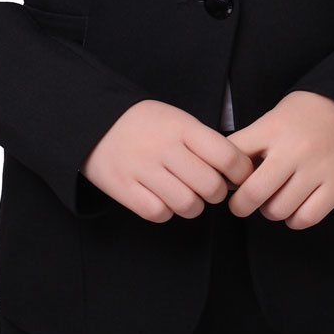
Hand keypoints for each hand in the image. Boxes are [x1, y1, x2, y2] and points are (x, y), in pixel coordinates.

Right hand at [79, 99, 254, 222]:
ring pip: (188, 205)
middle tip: (209, 188)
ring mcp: (142, 168)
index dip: (240, 172)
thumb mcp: (177, 119)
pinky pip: (159, 213)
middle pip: (211, 186)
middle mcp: (164, 147)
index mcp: (182, 127)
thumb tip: (237, 171)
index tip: (236, 176)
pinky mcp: (123, 188)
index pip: (227, 156)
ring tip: (186, 195)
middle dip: (216, 193)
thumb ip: (205, 142)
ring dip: (193, 206)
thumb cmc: (146, 124)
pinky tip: (161, 198)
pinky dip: (165, 211)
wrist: (94, 121)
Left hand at [224, 90, 333, 228]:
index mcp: (273, 128)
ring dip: (269, 211)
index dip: (223, 174)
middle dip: (240, 205)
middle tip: (241, 204)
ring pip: (278, 210)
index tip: (226, 180)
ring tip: (272, 201)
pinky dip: (294, 220)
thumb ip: (253, 142)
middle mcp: (294, 149)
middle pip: (252, 193)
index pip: (233, 157)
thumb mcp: (276, 115)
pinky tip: (293, 208)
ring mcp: (317, 169)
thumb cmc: (308, 113)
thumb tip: (228, 175)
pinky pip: (306, 218)